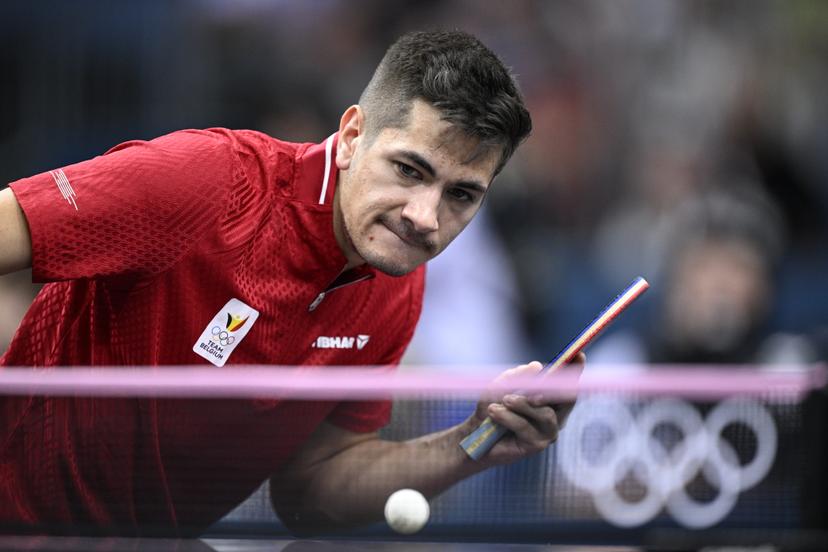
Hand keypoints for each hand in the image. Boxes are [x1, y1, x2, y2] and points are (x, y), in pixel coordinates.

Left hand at [467, 353, 584, 465]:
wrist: (474, 436)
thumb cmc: (490, 409)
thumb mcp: (499, 387)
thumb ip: (516, 377)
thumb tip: (537, 366)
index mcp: (550, 398)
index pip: (567, 383)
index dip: (575, 369)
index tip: (578, 355)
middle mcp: (555, 415)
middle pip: (567, 399)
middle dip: (553, 389)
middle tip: (534, 388)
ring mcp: (548, 432)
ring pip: (545, 413)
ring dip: (522, 404)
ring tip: (504, 400)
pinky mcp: (537, 445)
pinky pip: (526, 426)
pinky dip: (508, 417)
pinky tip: (494, 411)